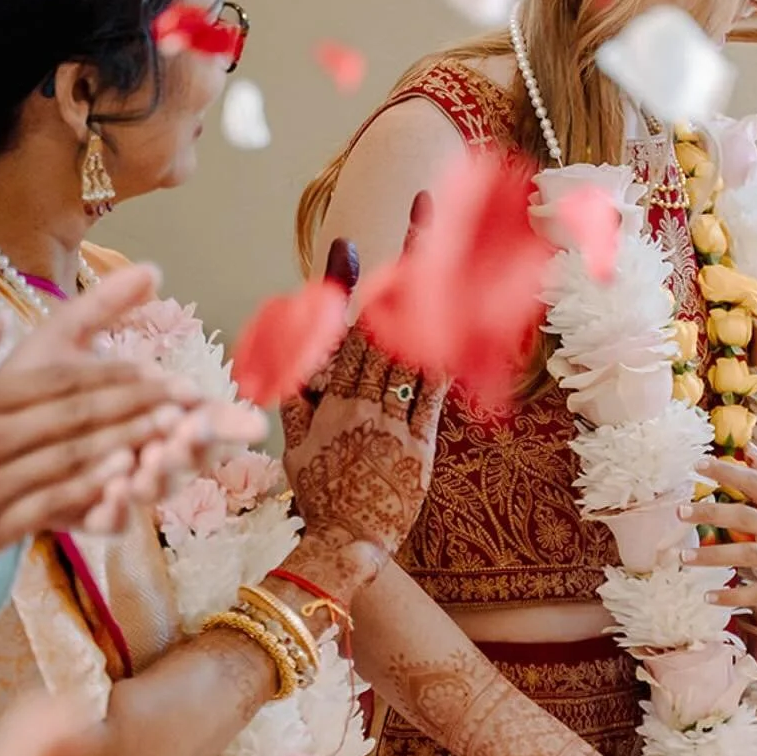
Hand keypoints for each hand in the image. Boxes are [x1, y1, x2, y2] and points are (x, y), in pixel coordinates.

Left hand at [0, 265, 263, 557]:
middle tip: (189, 434)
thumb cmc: (30, 384)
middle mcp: (147, 452)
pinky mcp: (85, 515)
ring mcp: (119, 486)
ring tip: (153, 460)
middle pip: (190, 460)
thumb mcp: (68, 336)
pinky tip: (112, 491)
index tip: (248, 422)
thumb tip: (152, 269)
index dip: (228, 423)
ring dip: (160, 477)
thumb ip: (108, 306)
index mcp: (155, 413)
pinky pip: (109, 523)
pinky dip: (114, 510)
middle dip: (195, 449)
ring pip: (155, 491)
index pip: (205, 420)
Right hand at [282, 228, 442, 597]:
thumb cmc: (320, 493)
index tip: (346, 243)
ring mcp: (390, 420)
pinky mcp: (419, 443)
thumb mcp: (294, 444)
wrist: (346, 544)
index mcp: (326, 396)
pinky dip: (446, 357)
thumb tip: (289, 359)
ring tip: (451, 245)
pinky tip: (467, 320)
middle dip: (405, 267)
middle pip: (382, 323)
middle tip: (425, 211)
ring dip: (432, 298)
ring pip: (410, 349)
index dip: (342, 284)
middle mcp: (358, 401)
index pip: (338, 328)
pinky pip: (435, 393)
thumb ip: (295, 398)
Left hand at [683, 449, 756, 611]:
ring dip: (710, 556)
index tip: (698, 465)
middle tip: (678, 511)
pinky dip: (732, 597)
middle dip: (708, 513)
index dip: (725, 471)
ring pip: (743, 555)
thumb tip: (750, 450)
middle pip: (742, 517)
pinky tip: (708, 596)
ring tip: (682, 556)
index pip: (754, 482)